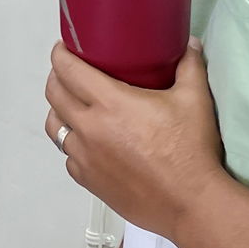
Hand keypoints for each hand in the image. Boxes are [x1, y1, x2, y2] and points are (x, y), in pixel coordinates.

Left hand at [44, 40, 225, 241]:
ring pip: (55, 127)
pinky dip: (73, 145)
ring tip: (74, 106)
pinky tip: (88, 143)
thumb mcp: (194, 100)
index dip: (60, 55)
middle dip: (56, 78)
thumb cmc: (191, 150)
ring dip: (60, 112)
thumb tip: (190, 43)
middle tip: (70, 72)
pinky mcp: (89, 182)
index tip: (64, 48)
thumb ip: (189, 66)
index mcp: (109, 103)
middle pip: (54, 95)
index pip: (67, 70)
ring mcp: (85, 157)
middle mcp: (89, 128)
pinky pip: (69, 157)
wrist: (191, 204)